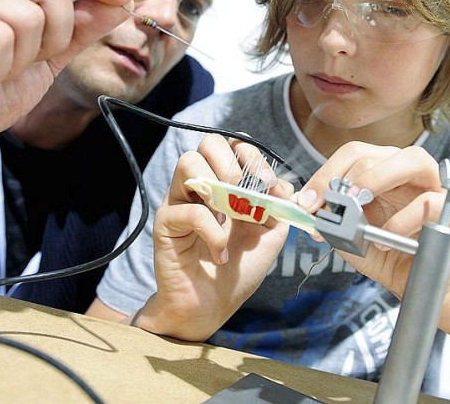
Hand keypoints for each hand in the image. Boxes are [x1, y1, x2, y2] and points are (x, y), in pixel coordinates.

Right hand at [138, 134, 292, 340]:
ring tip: (229, 216)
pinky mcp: (166, 223)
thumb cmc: (237, 270)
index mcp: (226, 182)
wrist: (211, 307)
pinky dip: (213, 233)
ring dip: (218, 187)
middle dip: (234, 164)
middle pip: (209, 142)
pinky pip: (189, 211)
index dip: (253, 156)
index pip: (234, 144)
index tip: (268, 183)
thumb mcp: (269, 236)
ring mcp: (180, 200)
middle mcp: (201, 185)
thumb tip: (283, 183)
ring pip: (189, 162)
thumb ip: (279, 206)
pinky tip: (219, 253)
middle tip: (244, 195)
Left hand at [297, 142, 449, 297]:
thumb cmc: (388, 255)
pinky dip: (401, 221)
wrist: (420, 284)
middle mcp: (408, 171)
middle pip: (374, 153)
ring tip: (355, 204)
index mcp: (382, 170)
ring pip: (411, 159)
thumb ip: (333, 221)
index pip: (352, 155)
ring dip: (376, 180)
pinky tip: (384, 240)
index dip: (325, 174)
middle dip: (343, 178)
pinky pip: (428, 203)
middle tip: (327, 205)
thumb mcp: (352, 238)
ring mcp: (435, 187)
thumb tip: (312, 210)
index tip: (306, 202)